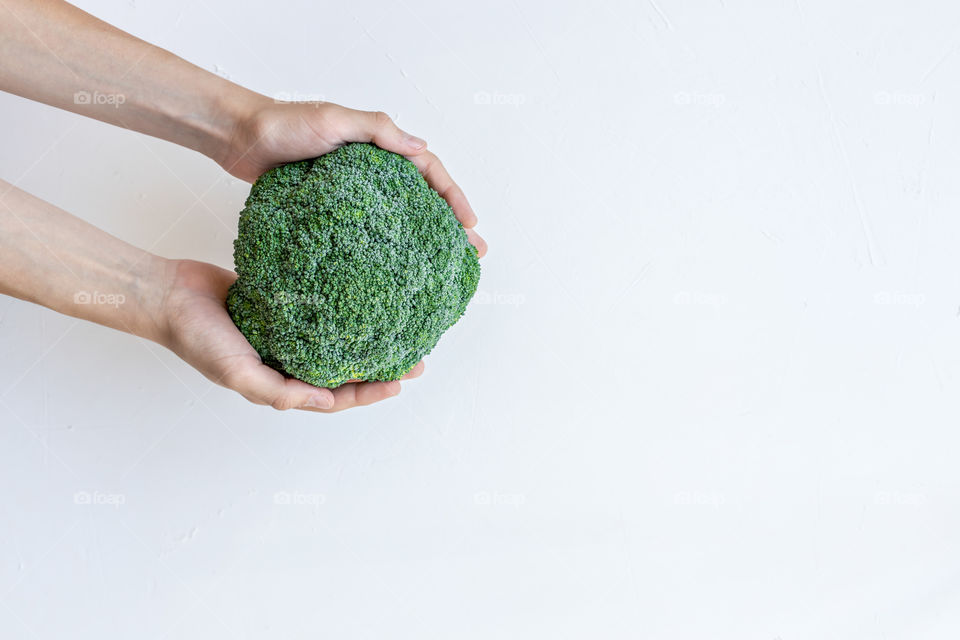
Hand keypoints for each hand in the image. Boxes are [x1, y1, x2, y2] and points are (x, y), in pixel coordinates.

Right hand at [157, 259, 423, 411]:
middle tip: (416, 360)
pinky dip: (343, 314)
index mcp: (279, 386)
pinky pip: (319, 315)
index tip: (400, 383)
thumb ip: (278, 392)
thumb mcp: (236, 372)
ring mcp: (285, 336)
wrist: (168, 294)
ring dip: (366, 342)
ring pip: (336, 344)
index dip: (367, 393)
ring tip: (399, 331)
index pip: (334, 397)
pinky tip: (365, 302)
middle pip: (343, 373)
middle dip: (379, 370)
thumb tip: (325, 403)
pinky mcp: (281, 308)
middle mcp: (286, 364)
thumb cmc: (197, 337)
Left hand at [219, 98, 486, 256]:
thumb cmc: (285, 124)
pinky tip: (396, 268)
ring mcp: (355, 191)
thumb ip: (377, 130)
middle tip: (472, 254)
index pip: (429, 171)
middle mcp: (373, 169)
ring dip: (424, 239)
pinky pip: (370, 228)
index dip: (453, 197)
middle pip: (423, 198)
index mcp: (380, 145)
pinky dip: (389, 246)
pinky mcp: (334, 209)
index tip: (470, 225)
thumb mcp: (335, 119)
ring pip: (400, 217)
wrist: (241, 138)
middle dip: (451, 225)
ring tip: (444, 268)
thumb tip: (422, 147)